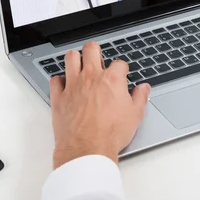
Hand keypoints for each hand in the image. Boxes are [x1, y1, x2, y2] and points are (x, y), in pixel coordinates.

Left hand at [49, 42, 150, 168]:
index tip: (122, 74)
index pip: (119, 63)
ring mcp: (73, 85)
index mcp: (112, 80)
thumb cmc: (110, 134)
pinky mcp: (59, 97)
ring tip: (79, 64)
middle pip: (91, 49)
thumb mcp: (135, 116)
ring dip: (75, 58)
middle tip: (97, 58)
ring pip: (70, 57)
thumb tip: (144, 89)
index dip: (122, 68)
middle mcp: (91, 77)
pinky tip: (65, 84)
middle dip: (95, 50)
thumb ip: (140, 98)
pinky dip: (59, 80)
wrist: (87, 150)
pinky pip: (55, 80)